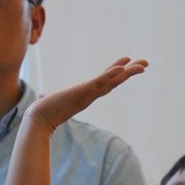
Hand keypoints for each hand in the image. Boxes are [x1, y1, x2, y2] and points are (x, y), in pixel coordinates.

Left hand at [24, 59, 147, 131]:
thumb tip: (40, 97)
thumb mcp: (48, 101)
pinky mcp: (83, 92)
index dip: (115, 72)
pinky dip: (111, 74)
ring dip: (127, 73)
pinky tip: (122, 68)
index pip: (104, 82)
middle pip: (114, 81)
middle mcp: (90, 95)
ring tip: (142, 66)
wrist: (38, 121)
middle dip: (129, 72)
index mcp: (85, 95)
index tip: (125, 63)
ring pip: (112, 81)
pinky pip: (101, 82)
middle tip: (146, 63)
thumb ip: (47, 98)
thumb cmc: (43, 113)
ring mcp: (88, 94)